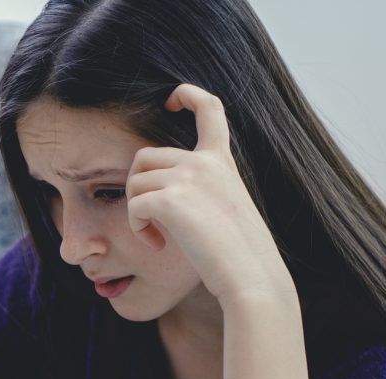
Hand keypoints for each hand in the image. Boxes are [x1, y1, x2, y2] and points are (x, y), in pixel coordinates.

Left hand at [125, 84, 294, 305]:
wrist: (251, 275)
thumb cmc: (238, 252)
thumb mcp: (225, 205)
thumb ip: (200, 187)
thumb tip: (159, 191)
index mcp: (221, 161)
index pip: (209, 108)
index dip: (188, 95)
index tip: (171, 99)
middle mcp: (205, 162)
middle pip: (145, 155)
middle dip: (138, 187)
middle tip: (151, 219)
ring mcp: (189, 178)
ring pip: (135, 181)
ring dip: (137, 210)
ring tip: (157, 235)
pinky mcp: (172, 199)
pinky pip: (134, 204)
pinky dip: (137, 226)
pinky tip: (157, 243)